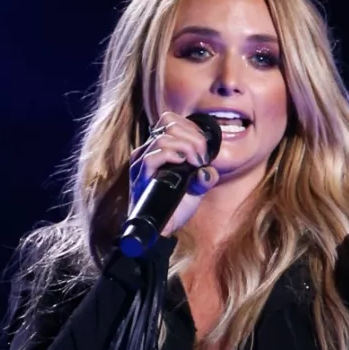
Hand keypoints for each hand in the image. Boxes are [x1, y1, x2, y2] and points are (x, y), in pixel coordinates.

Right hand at [129, 112, 219, 237]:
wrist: (163, 229)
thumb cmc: (176, 206)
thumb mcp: (197, 187)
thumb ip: (204, 175)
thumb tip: (209, 170)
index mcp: (159, 147)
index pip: (170, 120)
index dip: (191, 129)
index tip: (204, 148)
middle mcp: (147, 150)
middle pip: (169, 124)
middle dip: (193, 138)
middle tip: (202, 157)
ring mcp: (141, 162)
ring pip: (163, 137)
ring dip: (186, 146)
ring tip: (196, 162)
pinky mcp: (139, 175)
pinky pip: (152, 156)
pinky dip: (172, 155)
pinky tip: (184, 163)